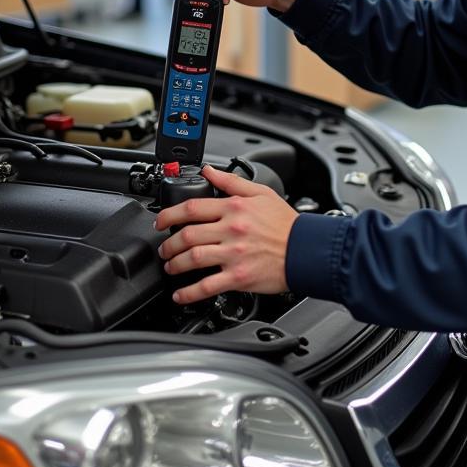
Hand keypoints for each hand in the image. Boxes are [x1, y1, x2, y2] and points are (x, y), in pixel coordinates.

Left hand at [155, 165, 297, 304]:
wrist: (306, 249)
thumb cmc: (286, 223)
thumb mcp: (261, 193)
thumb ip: (231, 181)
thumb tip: (208, 171)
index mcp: (235, 208)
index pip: (192, 208)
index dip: (169, 214)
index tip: (161, 221)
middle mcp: (231, 230)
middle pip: (187, 235)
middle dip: (168, 244)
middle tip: (164, 249)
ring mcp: (234, 255)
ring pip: (192, 259)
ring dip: (175, 265)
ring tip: (171, 267)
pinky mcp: (238, 277)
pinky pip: (206, 286)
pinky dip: (189, 293)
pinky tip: (180, 295)